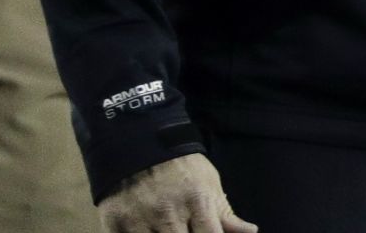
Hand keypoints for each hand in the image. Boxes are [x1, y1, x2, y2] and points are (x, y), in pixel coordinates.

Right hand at [97, 153, 256, 232]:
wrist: (138, 141)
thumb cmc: (180, 167)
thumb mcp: (208, 183)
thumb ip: (225, 214)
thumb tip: (251, 232)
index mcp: (197, 202)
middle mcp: (168, 213)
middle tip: (186, 230)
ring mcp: (139, 221)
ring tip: (170, 229)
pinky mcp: (114, 224)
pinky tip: (146, 232)